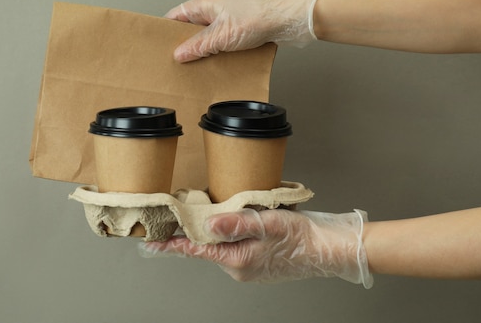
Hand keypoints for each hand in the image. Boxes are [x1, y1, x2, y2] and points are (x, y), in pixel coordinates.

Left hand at [139, 208, 372, 287]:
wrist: (328, 249)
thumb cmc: (301, 237)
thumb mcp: (266, 223)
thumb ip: (236, 223)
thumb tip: (208, 222)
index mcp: (237, 261)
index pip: (196, 250)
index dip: (173, 244)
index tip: (151, 242)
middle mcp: (239, 268)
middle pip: (207, 246)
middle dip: (195, 231)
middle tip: (182, 213)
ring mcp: (248, 268)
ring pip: (222, 246)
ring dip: (216, 231)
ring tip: (214, 212)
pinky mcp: (257, 262)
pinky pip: (235, 248)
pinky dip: (230, 235)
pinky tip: (237, 222)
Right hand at [165, 0, 320, 61]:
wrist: (284, 21)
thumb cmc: (257, 19)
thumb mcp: (221, 37)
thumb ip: (198, 46)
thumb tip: (179, 54)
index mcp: (204, 2)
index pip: (176, 15)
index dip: (167, 30)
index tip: (159, 44)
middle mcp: (212, 6)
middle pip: (189, 26)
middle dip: (183, 42)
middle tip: (176, 58)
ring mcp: (224, 16)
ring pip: (203, 34)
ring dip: (200, 48)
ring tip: (194, 62)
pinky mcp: (234, 25)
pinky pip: (216, 38)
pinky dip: (213, 49)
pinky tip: (213, 60)